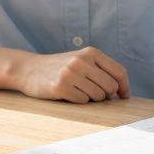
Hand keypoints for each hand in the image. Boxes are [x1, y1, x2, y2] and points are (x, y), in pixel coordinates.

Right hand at [13, 47, 130, 103]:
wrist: (29, 69)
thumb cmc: (60, 68)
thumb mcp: (81, 60)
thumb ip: (101, 70)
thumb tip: (121, 90)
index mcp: (91, 52)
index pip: (119, 72)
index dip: (125, 87)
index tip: (124, 97)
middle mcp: (82, 60)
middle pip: (110, 87)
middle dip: (106, 95)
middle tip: (93, 94)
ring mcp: (71, 72)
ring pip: (98, 96)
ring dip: (91, 98)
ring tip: (77, 91)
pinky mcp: (60, 86)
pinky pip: (82, 101)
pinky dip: (78, 101)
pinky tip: (67, 93)